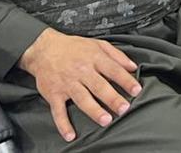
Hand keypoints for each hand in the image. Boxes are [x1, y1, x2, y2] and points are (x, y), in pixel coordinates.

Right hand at [18, 27, 141, 141]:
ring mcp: (67, 83)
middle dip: (112, 98)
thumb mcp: (98, 44)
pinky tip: (70, 134)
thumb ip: (117, 55)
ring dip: (94, 110)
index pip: (113, 70)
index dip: (126, 80)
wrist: (44, 49)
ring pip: (82, 98)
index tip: (136, 90)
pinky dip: (63, 124)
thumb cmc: (74, 47)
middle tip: (124, 108)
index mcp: (94, 59)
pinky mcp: (54, 94)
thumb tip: (133, 67)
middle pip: (99, 86)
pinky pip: (58, 111)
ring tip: (106, 120)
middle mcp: (81, 71)